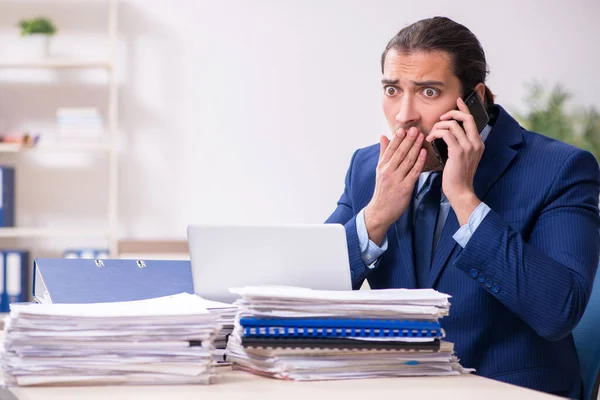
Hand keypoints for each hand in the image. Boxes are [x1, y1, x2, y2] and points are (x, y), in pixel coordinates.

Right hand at [365, 126, 426, 244]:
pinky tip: (424, 153)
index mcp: (382, 166)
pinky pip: (413, 172)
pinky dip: (419, 162)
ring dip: (415, 148)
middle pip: (399, 153)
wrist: (380, 211)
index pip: (390, 149)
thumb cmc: (382, 190)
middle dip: (408, 140)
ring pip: (407, 161)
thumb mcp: (379, 170)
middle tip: (415, 129)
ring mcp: (396, 180)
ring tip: (421, 137)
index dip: (397, 138)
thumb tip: (383, 136)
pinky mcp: (404, 188)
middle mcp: (387, 171)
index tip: (404, 129)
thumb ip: (383, 153)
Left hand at [426, 97, 483, 224]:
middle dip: (451, 113)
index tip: (457, 101)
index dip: (464, 109)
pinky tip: (431, 138)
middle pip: (465, 118)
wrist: (460, 191)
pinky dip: (437, 133)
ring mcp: (468, 147)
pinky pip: (446, 133)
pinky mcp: (458, 152)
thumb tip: (450, 133)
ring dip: (438, 126)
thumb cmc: (458, 176)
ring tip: (432, 134)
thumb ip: (461, 145)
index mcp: (478, 143)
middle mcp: (476, 143)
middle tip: (440, 118)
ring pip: (452, 125)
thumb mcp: (463, 158)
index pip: (472, 120)